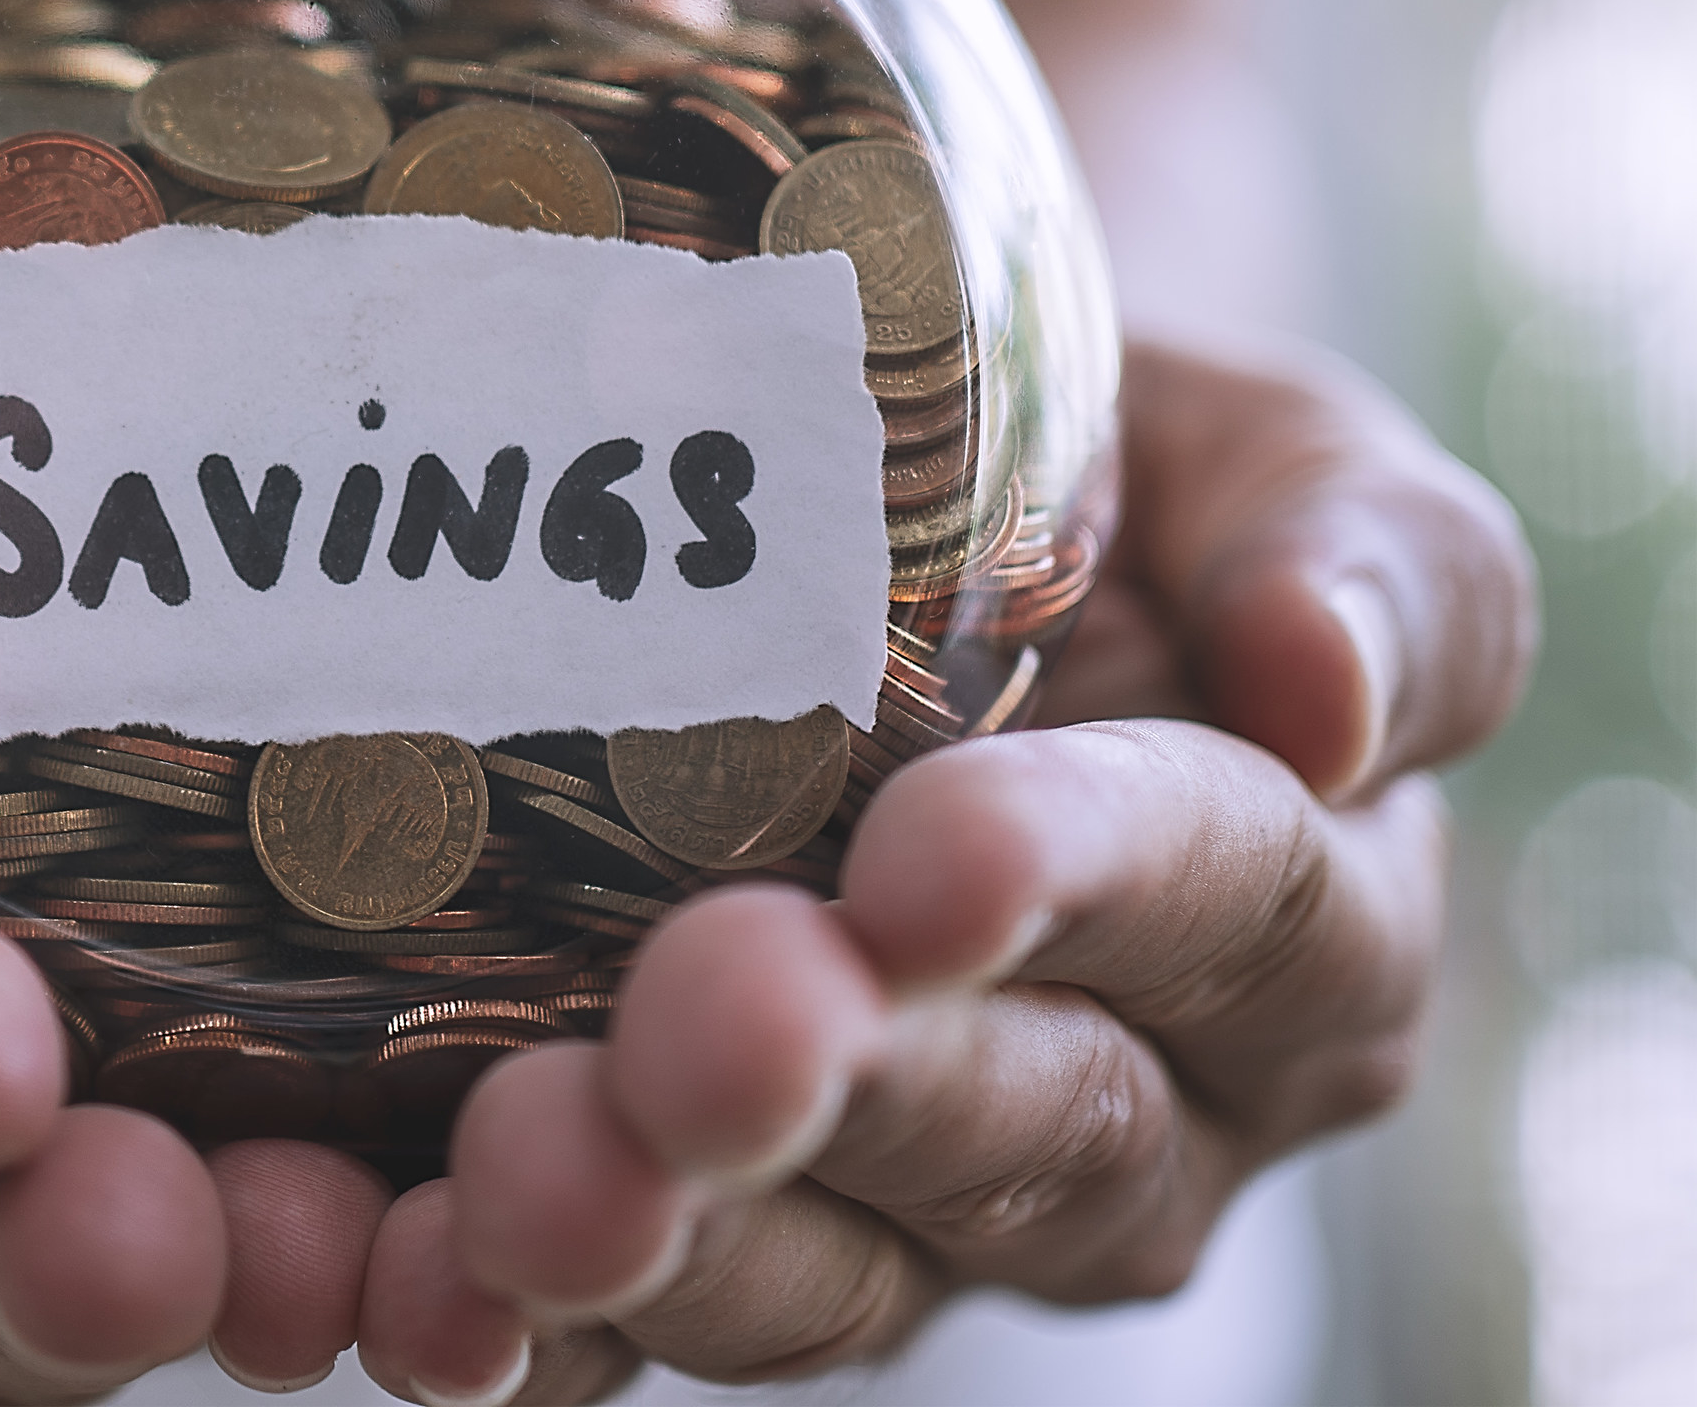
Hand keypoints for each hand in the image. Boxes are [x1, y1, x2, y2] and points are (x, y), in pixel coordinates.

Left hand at [351, 335, 1535, 1405]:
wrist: (897, 543)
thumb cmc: (1100, 488)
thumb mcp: (1272, 466)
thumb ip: (1378, 565)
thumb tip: (1327, 681)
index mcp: (1304, 925)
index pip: (1228, 908)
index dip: (1089, 882)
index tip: (937, 849)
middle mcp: (1140, 1110)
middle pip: (1017, 1132)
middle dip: (855, 1093)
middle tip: (702, 1033)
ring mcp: (920, 1211)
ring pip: (825, 1272)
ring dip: (669, 1239)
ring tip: (527, 1181)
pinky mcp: (720, 1245)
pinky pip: (624, 1326)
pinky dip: (507, 1323)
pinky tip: (410, 1285)